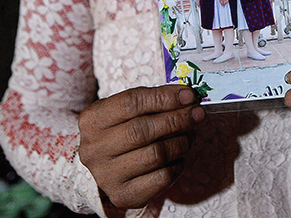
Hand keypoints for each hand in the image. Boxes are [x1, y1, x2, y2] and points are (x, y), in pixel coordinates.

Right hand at [78, 86, 204, 209]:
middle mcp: (94, 148)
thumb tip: (188, 98)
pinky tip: (179, 156)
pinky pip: (161, 178)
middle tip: (197, 114)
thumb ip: (152, 101)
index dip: (164, 98)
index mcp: (93, 120)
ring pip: (156, 154)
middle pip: (143, 130)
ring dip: (181, 142)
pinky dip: (177, 164)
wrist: (103, 166)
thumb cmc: (119, 131)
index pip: (131, 103)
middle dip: (177, 120)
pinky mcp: (123, 195)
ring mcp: (107, 175)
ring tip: (190, 134)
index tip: (189, 95)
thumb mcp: (125, 111)